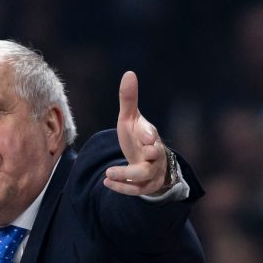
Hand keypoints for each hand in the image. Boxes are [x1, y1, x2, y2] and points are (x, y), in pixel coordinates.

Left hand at [105, 71, 169, 195]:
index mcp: (151, 136)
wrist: (148, 161)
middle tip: (139, 153)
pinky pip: (137, 190)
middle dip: (148, 155)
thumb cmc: (138, 137)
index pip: (153, 135)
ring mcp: (152, 171)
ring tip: (108, 173)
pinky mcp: (146, 186)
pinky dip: (122, 187)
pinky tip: (106, 182)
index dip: (149, 136)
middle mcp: (155, 154)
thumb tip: (129, 73)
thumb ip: (128, 100)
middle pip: (155, 156)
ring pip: (145, 176)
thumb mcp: (131, 119)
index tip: (145, 136)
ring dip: (127, 175)